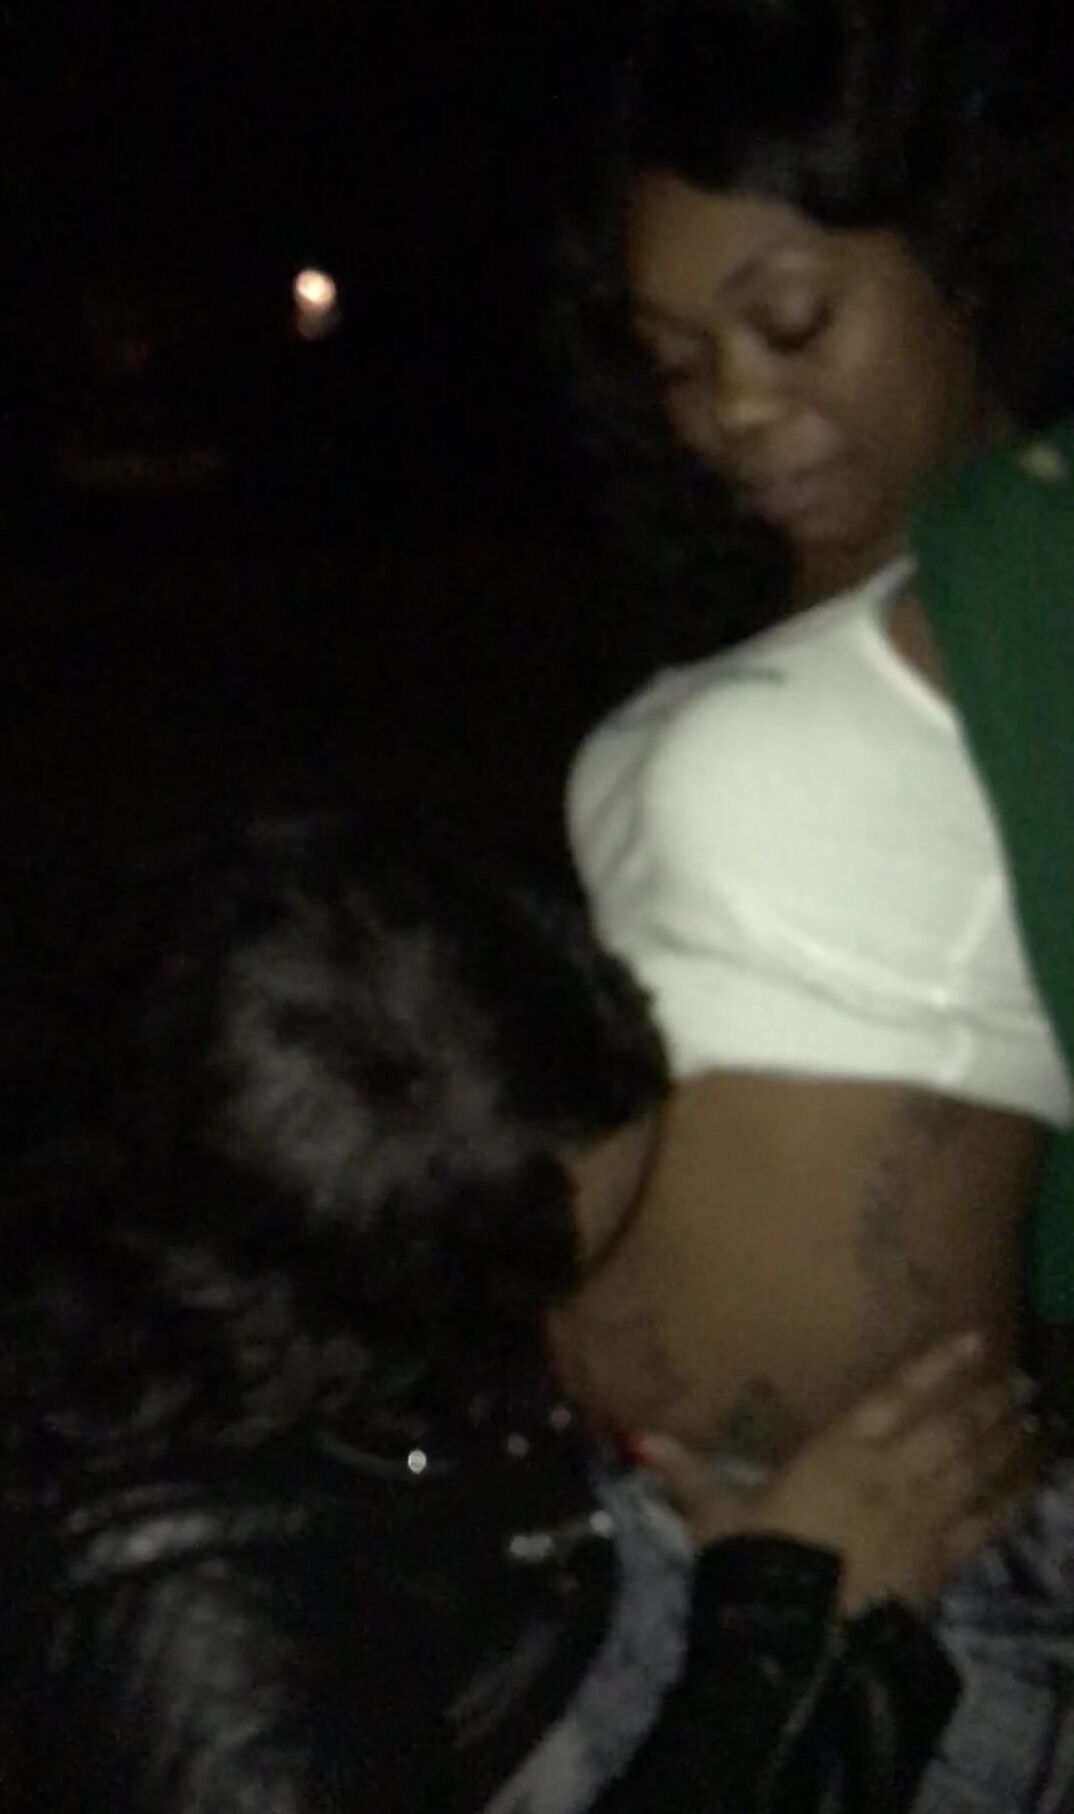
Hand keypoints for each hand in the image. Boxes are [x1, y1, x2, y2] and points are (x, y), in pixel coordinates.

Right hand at [634, 1332, 1042, 1613]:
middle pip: (949, 1426)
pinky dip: (1017, 1496)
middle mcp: (889, 1473)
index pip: (894, 1395)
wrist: (797, 1643)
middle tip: (1021, 1377)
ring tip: (1037, 1414)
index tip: (975, 1336)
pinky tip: (1038, 1477)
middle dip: (987, 1400)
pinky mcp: (940, 1563)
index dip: (935, 1364)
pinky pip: (989, 1521)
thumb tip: (638, 1437)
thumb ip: (686, 1472)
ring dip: (1009, 1438)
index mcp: (836, 1452)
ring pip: (975, 1466)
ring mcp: (921, 1517)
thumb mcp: (715, 1516)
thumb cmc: (754, 1569)